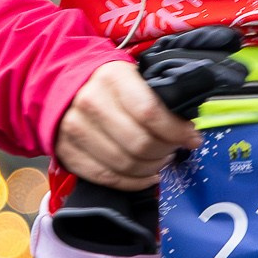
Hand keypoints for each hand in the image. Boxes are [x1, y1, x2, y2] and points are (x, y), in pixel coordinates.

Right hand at [55, 61, 198, 190]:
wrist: (66, 86)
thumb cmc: (111, 83)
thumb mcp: (135, 75)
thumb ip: (159, 97)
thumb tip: (188, 128)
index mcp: (112, 78)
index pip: (150, 112)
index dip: (176, 130)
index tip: (191, 137)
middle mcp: (90, 103)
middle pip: (139, 144)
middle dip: (166, 150)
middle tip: (174, 148)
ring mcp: (75, 130)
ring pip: (125, 164)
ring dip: (152, 168)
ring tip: (161, 159)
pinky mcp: (67, 152)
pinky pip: (106, 178)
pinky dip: (133, 183)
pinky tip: (147, 176)